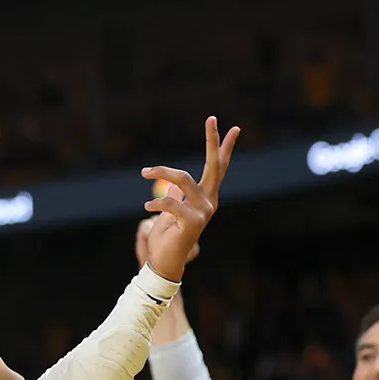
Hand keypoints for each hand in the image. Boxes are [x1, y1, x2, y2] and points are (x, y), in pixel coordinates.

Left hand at [141, 117, 240, 280]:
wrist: (164, 261)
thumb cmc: (167, 236)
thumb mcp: (171, 210)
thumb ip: (177, 196)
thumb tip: (174, 185)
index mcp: (206, 197)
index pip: (218, 168)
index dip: (223, 148)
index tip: (233, 128)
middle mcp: (210, 202)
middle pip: (213, 165)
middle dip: (212, 141)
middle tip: (212, 118)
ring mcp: (204, 212)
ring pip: (182, 179)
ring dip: (161, 172)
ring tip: (145, 172)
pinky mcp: (193, 222)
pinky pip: (170, 202)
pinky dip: (156, 202)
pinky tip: (147, 206)